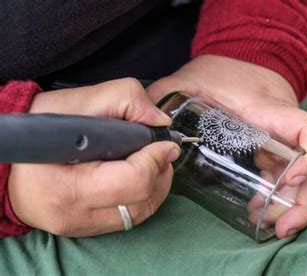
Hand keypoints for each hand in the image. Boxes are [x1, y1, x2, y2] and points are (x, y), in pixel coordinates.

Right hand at [8, 78, 180, 236]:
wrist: (11, 157)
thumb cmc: (43, 127)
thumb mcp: (80, 101)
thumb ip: (125, 99)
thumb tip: (160, 121)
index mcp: (68, 184)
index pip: (132, 181)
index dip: (156, 159)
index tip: (166, 144)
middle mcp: (75, 213)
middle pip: (143, 200)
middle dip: (161, 172)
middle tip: (161, 152)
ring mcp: (81, 225)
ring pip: (141, 213)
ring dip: (157, 187)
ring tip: (153, 164)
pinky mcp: (86, 229)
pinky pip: (130, 219)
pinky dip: (144, 199)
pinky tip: (141, 180)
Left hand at [147, 55, 306, 237]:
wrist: (242, 56)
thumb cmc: (220, 69)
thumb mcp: (189, 78)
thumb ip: (162, 97)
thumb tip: (143, 126)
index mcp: (271, 111)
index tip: (291, 179)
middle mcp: (286, 130)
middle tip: (282, 229)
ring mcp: (284, 142)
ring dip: (295, 208)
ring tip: (269, 226)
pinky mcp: (277, 149)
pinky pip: (289, 178)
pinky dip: (280, 199)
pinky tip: (258, 209)